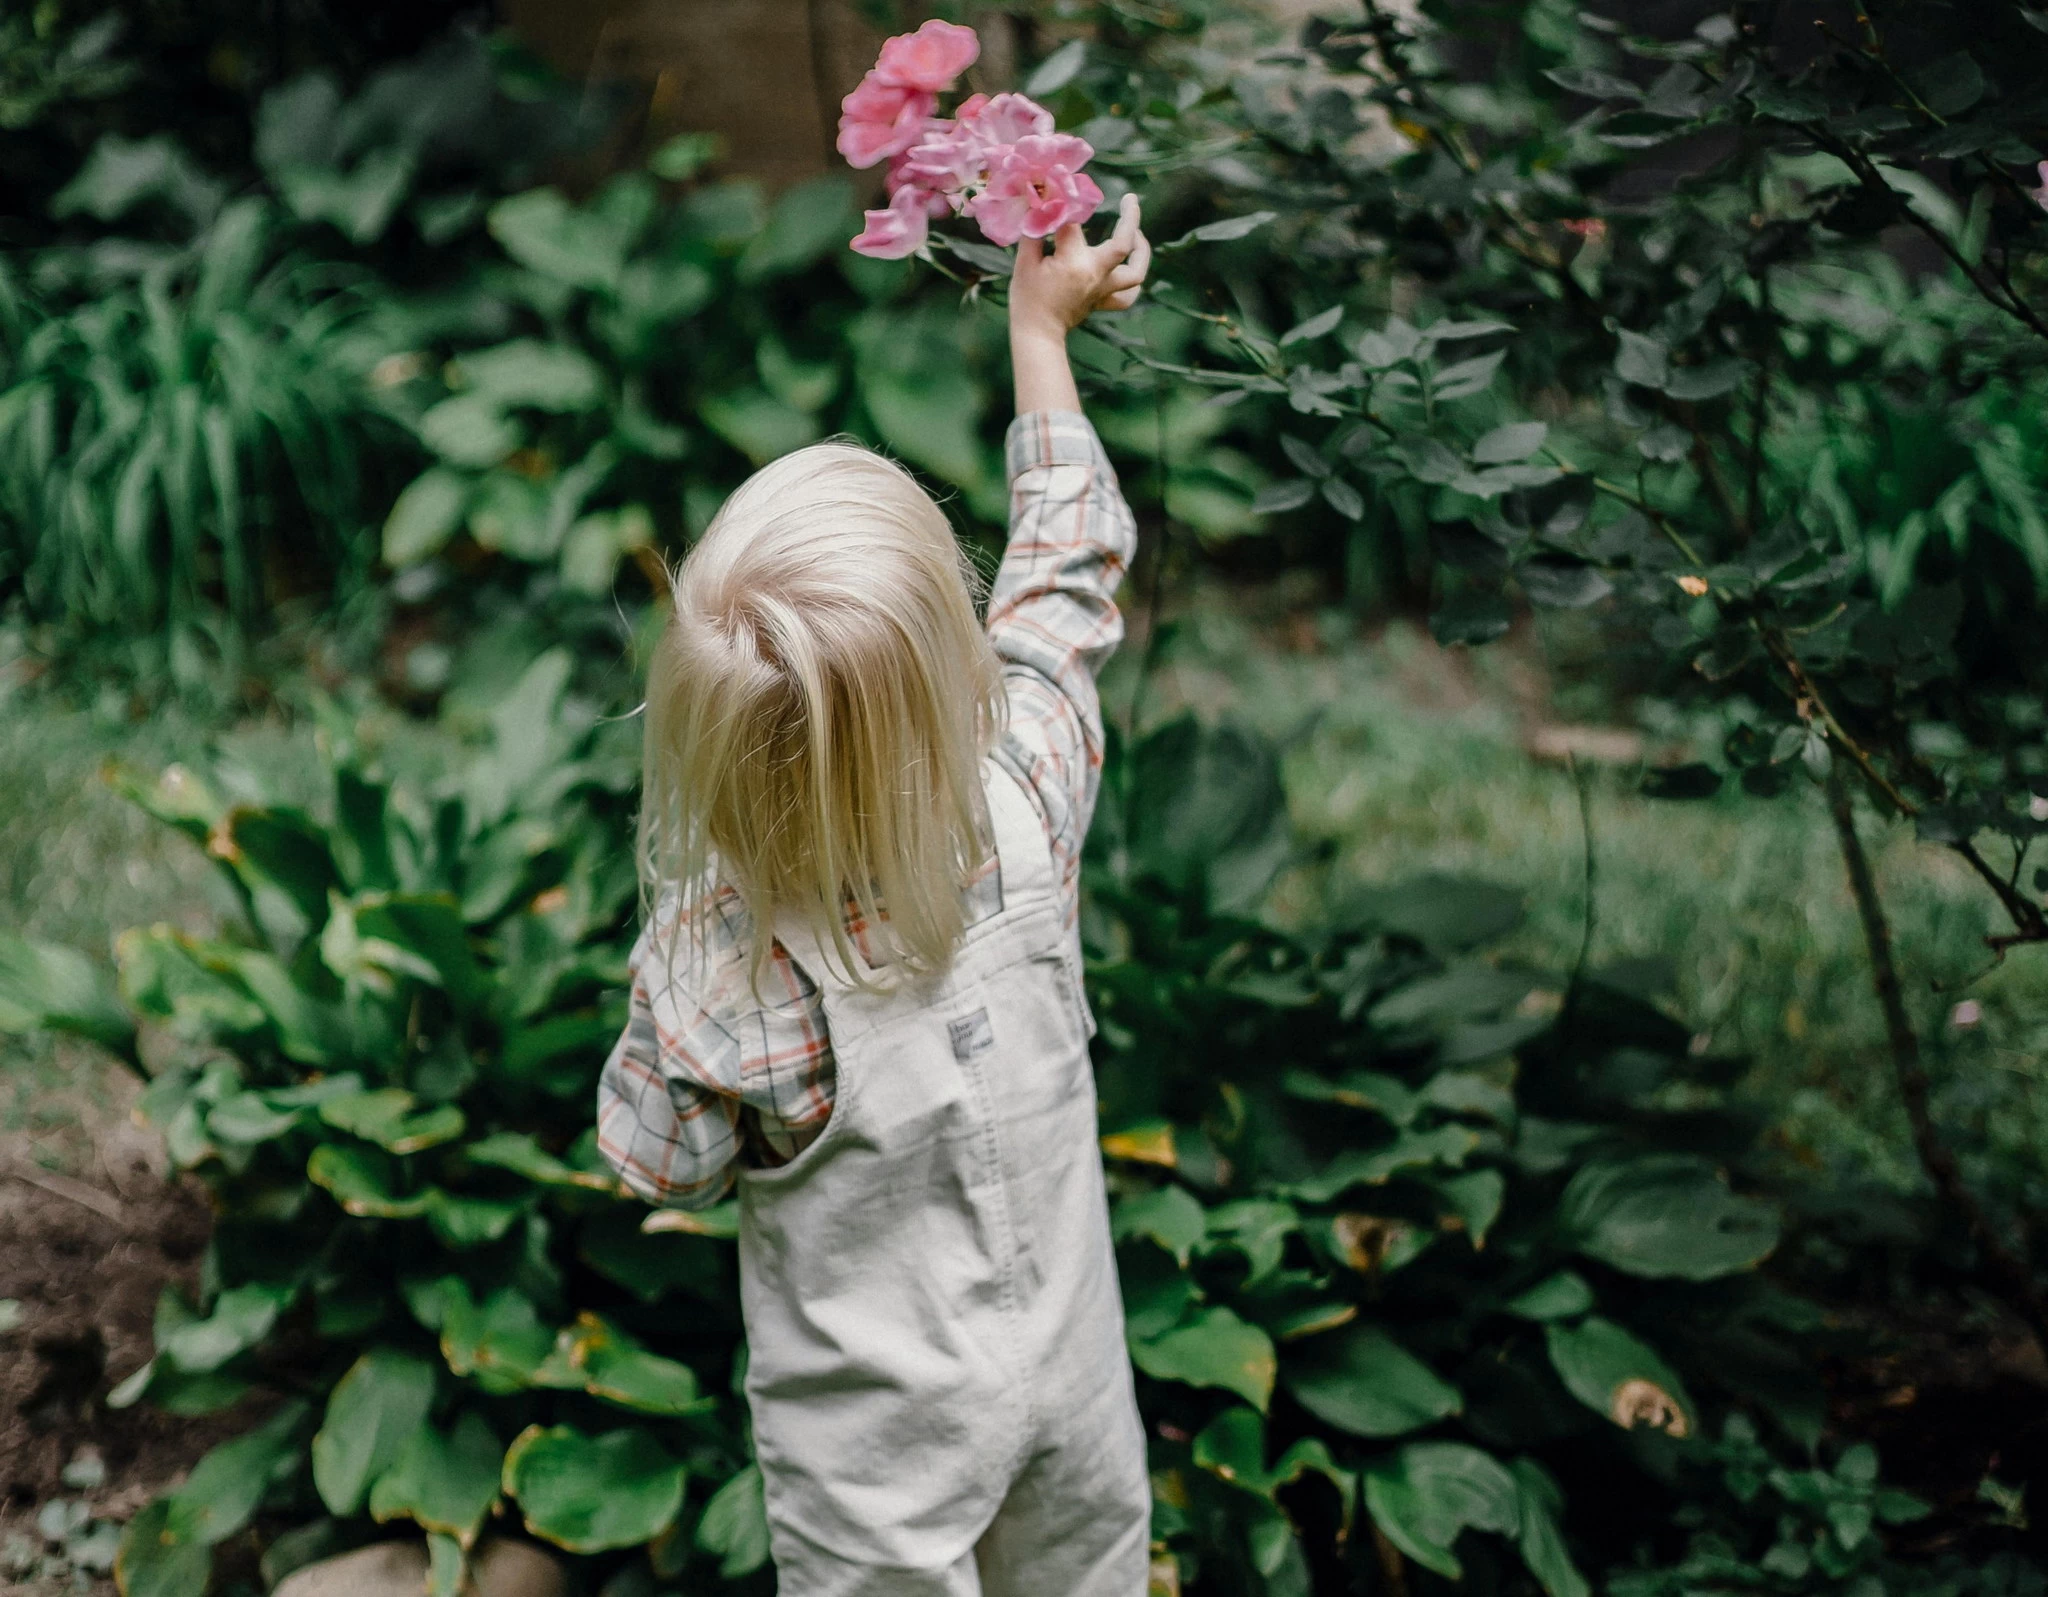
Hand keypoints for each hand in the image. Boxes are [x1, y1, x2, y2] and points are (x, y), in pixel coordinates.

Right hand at [1009, 193, 1151, 343]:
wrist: (1037, 333)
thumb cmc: (1027, 297)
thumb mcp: (1025, 261)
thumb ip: (1036, 231)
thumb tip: (1042, 205)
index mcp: (1073, 261)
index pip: (1075, 223)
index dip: (1068, 202)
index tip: (1061, 190)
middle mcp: (1095, 274)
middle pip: (1123, 243)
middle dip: (1131, 217)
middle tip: (1131, 199)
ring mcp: (1102, 289)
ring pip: (1135, 271)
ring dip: (1142, 251)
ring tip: (1138, 234)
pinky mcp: (1103, 301)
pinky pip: (1128, 296)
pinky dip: (1134, 282)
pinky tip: (1131, 267)